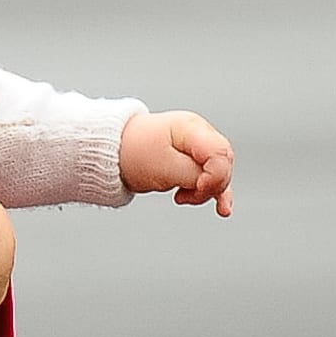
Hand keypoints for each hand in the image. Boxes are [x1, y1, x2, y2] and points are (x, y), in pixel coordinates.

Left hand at [118, 110, 234, 213]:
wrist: (112, 150)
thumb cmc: (133, 153)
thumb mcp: (164, 168)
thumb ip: (195, 176)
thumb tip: (214, 185)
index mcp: (192, 128)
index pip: (220, 153)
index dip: (214, 176)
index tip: (195, 189)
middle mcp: (198, 133)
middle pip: (224, 162)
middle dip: (213, 184)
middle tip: (187, 195)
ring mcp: (196, 145)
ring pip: (219, 170)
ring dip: (208, 189)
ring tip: (184, 197)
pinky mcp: (192, 158)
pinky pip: (211, 175)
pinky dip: (213, 191)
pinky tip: (221, 208)